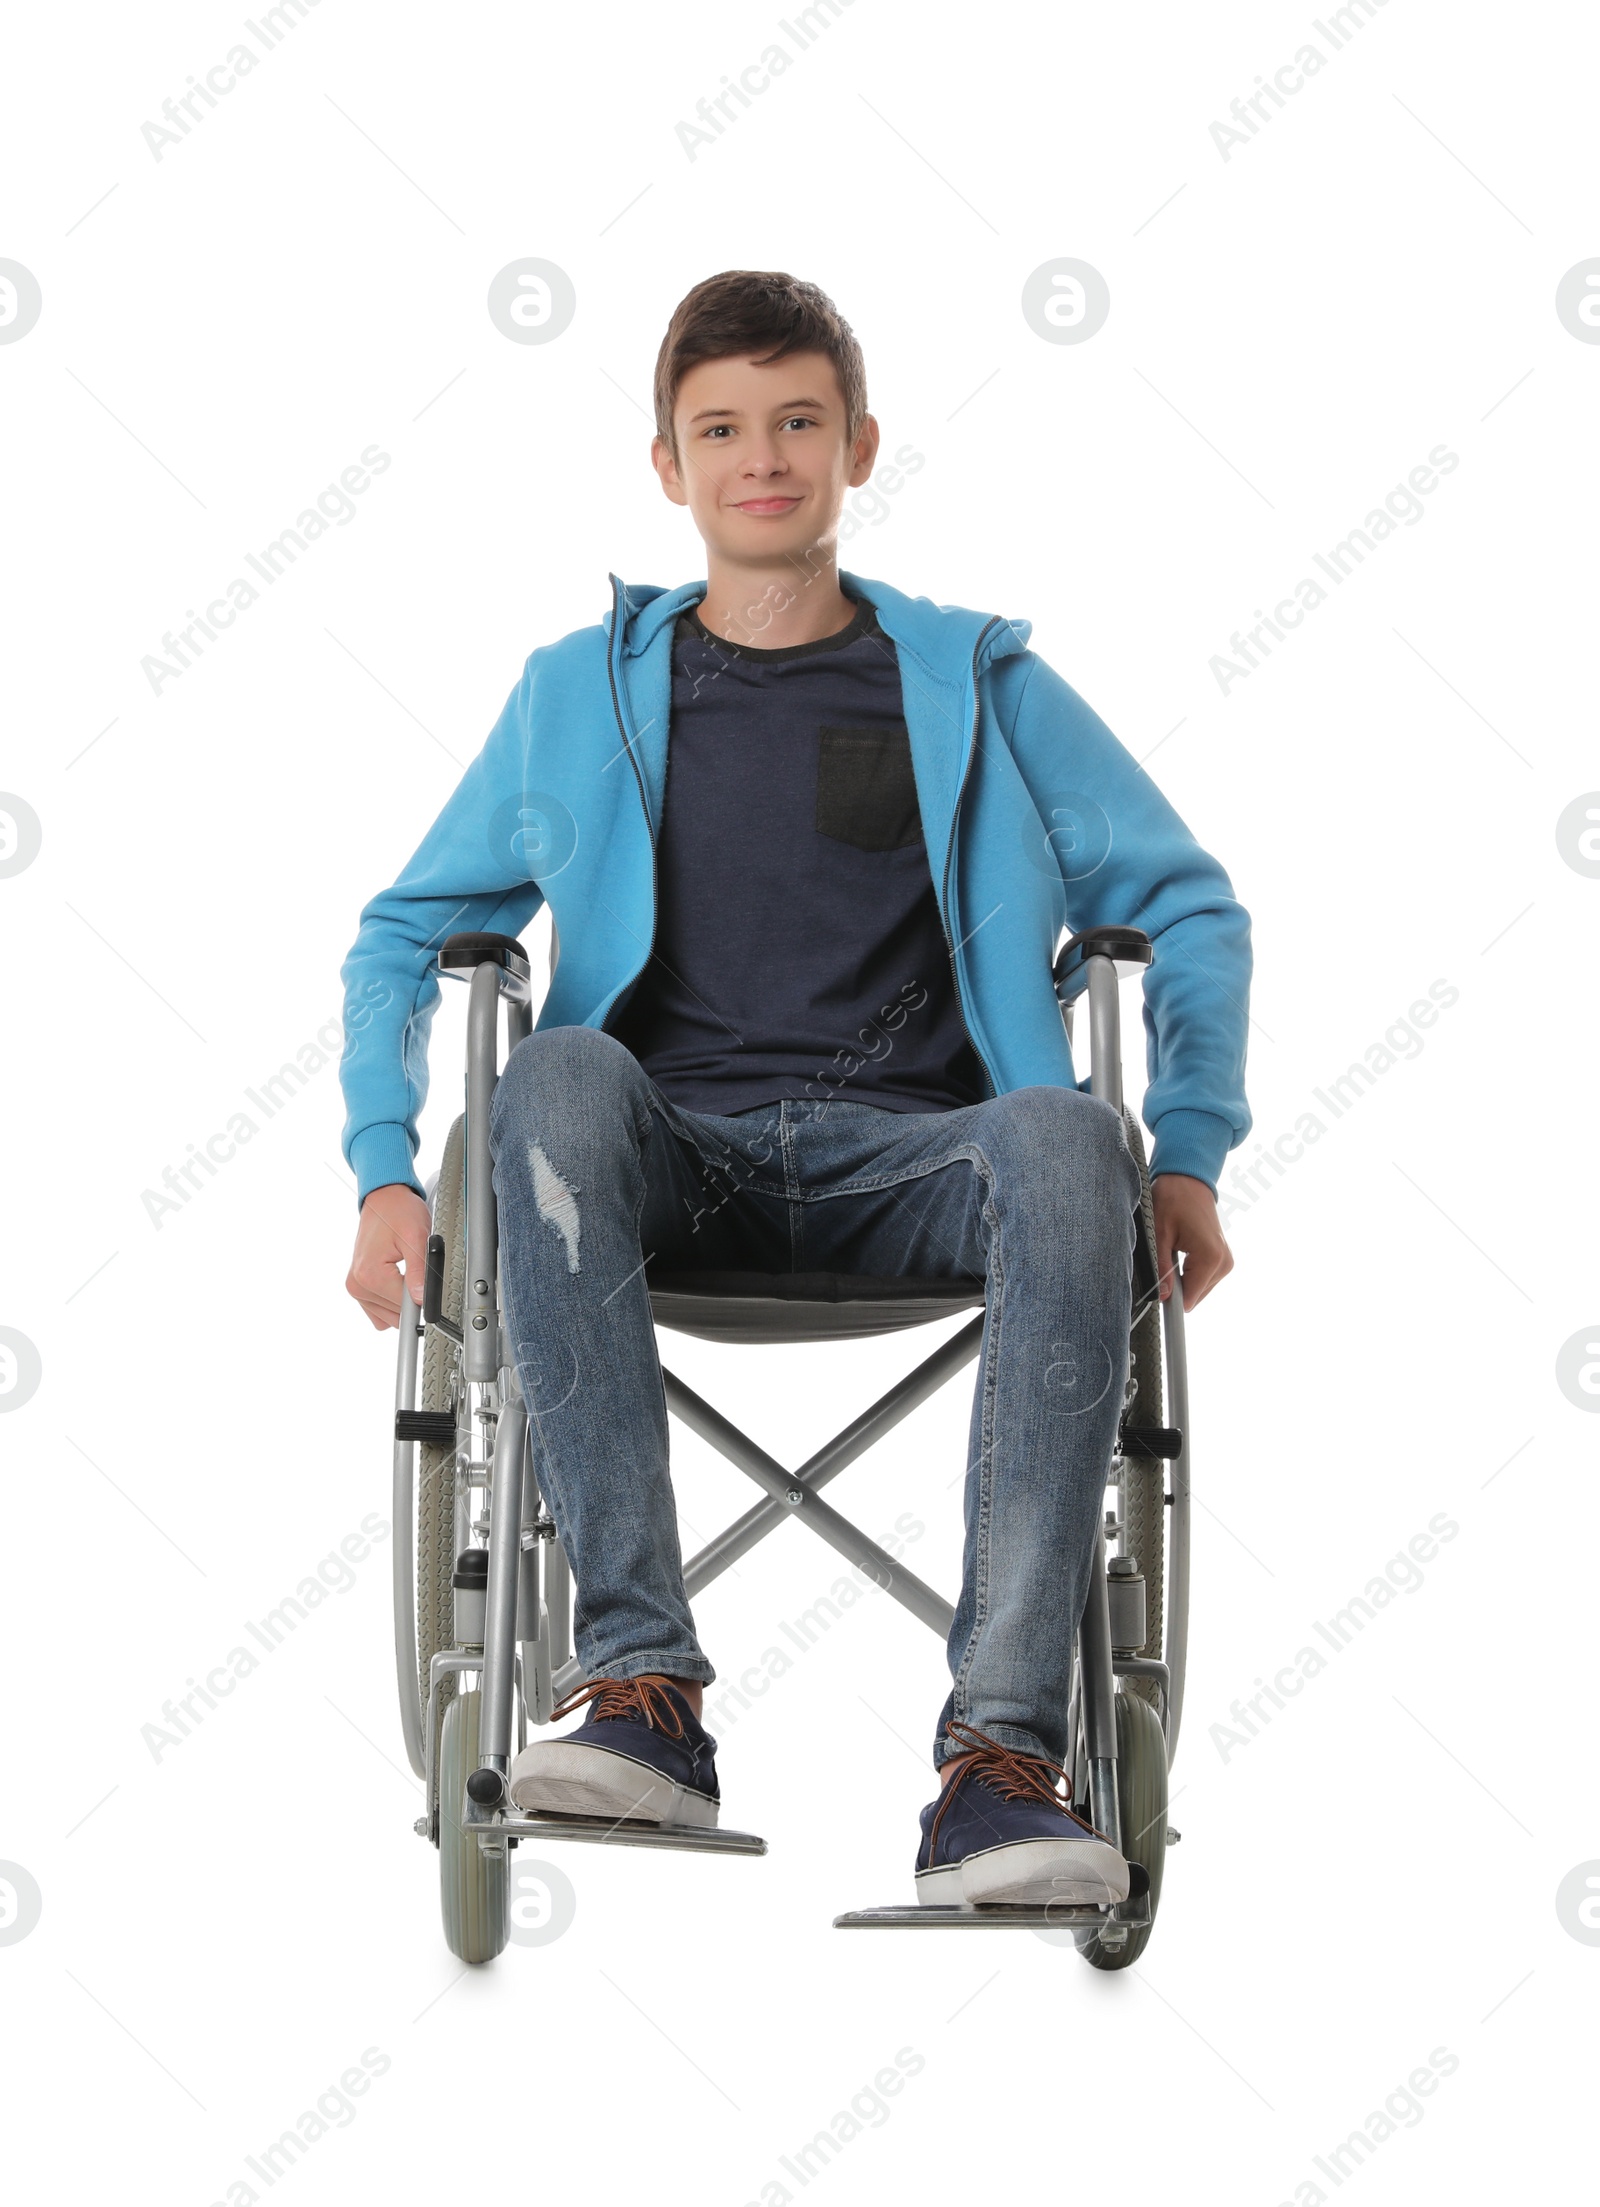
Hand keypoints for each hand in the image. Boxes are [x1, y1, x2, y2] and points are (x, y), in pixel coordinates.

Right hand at [347, 1183, 432, 1330]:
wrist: (384, 1199)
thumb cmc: (398, 1212)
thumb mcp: (417, 1237)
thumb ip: (419, 1272)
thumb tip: (422, 1300)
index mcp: (369, 1275)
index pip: (404, 1308)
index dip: (422, 1298)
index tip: (428, 1287)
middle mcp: (358, 1285)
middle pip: (397, 1314)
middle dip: (412, 1297)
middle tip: (418, 1270)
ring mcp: (356, 1287)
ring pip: (389, 1316)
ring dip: (402, 1300)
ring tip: (406, 1271)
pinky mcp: (358, 1287)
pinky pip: (379, 1311)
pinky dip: (391, 1301)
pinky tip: (398, 1280)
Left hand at [1151, 1174, 1232, 1309]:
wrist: (1189, 1180)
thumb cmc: (1173, 1199)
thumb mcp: (1159, 1233)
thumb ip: (1161, 1268)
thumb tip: (1163, 1296)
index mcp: (1210, 1257)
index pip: (1192, 1298)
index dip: (1173, 1306)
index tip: (1162, 1312)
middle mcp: (1224, 1262)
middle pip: (1196, 1295)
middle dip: (1176, 1288)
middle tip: (1161, 1265)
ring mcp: (1226, 1261)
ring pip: (1199, 1289)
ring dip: (1183, 1279)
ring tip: (1171, 1253)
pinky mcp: (1223, 1258)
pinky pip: (1204, 1278)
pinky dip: (1189, 1273)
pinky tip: (1180, 1255)